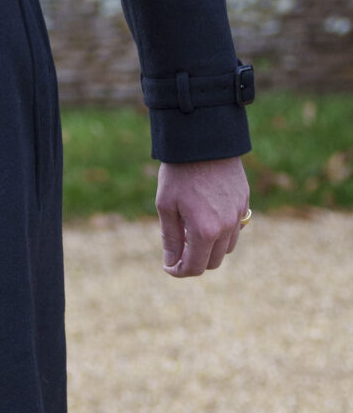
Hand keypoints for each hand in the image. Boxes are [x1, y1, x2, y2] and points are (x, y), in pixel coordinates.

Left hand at [156, 155, 250, 275]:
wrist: (204, 141)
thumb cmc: (179, 173)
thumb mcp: (166, 206)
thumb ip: (171, 238)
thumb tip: (171, 263)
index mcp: (204, 231)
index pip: (195, 267)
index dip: (179, 271)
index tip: (169, 266)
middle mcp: (226, 227)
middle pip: (212, 262)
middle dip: (194, 262)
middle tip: (178, 249)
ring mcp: (239, 215)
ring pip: (227, 248)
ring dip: (209, 248)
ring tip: (191, 232)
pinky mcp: (245, 203)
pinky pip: (236, 230)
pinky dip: (222, 233)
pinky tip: (207, 220)